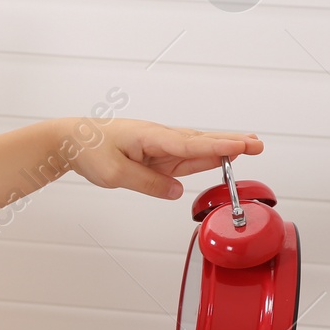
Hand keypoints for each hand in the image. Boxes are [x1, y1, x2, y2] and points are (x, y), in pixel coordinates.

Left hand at [63, 117, 263, 199]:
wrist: (70, 139)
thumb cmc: (88, 149)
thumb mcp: (113, 174)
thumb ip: (147, 183)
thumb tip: (176, 192)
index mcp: (149, 137)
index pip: (190, 143)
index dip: (218, 146)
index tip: (243, 146)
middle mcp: (159, 137)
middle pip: (200, 141)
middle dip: (231, 142)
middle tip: (259, 144)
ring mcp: (159, 144)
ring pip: (196, 147)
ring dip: (224, 147)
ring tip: (251, 146)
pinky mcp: (157, 153)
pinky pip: (185, 155)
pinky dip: (206, 155)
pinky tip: (223, 155)